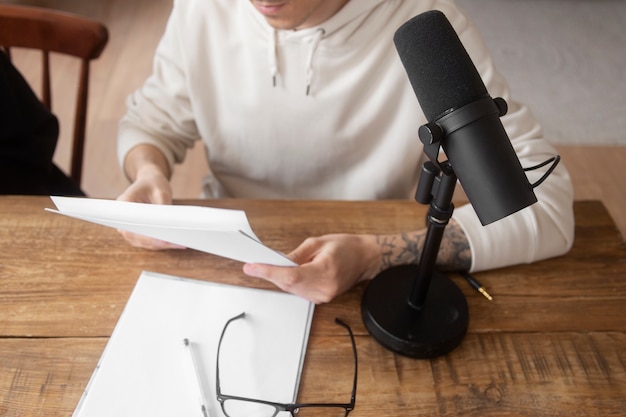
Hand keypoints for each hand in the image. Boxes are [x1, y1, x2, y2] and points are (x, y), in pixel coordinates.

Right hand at [116, 163, 184, 249]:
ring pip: (144, 242)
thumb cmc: (152, 183)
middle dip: (158, 242)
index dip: (146, 236)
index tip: (161, 240)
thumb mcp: (160, 191)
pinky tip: (177, 242)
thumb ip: (162, 206)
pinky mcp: (139, 232)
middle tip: (177, 243)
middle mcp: (123, 219)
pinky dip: (162, 243)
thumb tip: (168, 223)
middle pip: (138, 238)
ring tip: (180, 243)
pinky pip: (149, 241)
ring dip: (162, 244)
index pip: (131, 227)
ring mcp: (130, 227)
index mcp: (123, 206)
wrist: (149, 181)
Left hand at [243, 233, 381, 303]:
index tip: (252, 267)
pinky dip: (289, 283)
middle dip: (270, 273)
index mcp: (326, 270)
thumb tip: (278, 262)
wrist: (366, 258)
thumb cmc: (347, 247)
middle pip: (288, 284)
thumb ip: (296, 255)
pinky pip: (298, 292)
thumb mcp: (318, 243)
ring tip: (272, 266)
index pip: (290, 275)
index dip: (268, 272)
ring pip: (291, 290)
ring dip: (279, 278)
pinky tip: (287, 273)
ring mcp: (324, 296)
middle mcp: (325, 287)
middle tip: (256, 263)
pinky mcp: (322, 298)